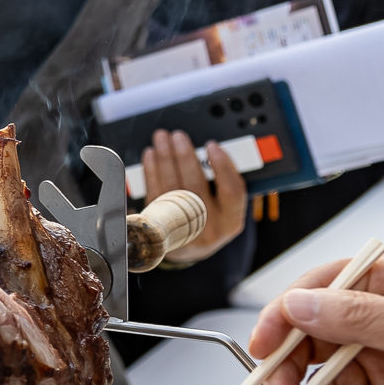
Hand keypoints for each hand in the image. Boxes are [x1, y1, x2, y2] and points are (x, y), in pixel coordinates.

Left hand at [140, 129, 245, 264]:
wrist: (190, 248)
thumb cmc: (211, 220)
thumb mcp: (226, 208)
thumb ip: (222, 184)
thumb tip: (207, 149)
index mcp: (231, 221)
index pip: (232, 191)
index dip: (223, 166)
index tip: (212, 146)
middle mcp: (209, 227)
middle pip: (195, 186)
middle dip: (185, 157)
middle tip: (179, 136)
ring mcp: (183, 228)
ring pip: (171, 187)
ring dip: (165, 159)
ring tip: (162, 139)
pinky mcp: (160, 225)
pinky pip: (154, 193)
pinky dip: (151, 171)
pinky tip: (151, 156)